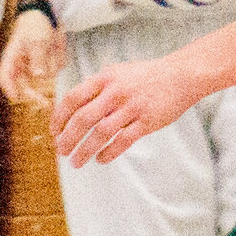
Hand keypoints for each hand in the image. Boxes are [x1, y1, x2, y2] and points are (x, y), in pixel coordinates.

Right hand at [0, 11, 64, 107]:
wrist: (44, 14)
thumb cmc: (34, 25)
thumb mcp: (36, 40)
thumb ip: (38, 58)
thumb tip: (39, 76)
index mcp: (12, 58)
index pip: (5, 77)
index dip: (9, 89)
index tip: (16, 99)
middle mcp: (21, 65)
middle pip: (24, 85)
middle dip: (34, 94)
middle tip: (45, 103)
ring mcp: (34, 65)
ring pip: (44, 76)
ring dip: (51, 63)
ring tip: (52, 45)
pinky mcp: (46, 63)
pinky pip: (55, 68)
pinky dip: (58, 59)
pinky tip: (56, 46)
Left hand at [52, 55, 206, 166]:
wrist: (181, 75)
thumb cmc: (144, 76)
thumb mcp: (116, 73)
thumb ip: (95, 87)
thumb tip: (71, 107)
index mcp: (104, 78)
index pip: (73, 99)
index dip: (59, 117)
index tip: (54, 132)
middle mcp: (115, 92)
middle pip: (83, 118)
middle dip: (68, 138)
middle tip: (60, 151)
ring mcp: (132, 107)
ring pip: (102, 133)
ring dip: (85, 150)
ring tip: (76, 162)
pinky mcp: (148, 121)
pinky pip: (124, 140)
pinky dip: (109, 152)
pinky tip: (100, 160)